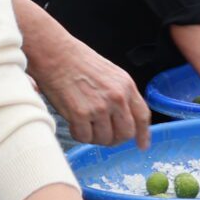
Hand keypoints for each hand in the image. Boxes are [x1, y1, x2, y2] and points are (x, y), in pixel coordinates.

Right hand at [24, 26, 148, 149]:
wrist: (56, 54)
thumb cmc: (78, 62)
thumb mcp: (111, 74)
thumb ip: (121, 94)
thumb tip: (124, 117)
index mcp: (126, 86)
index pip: (142, 116)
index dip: (143, 134)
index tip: (142, 145)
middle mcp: (117, 98)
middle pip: (125, 133)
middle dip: (115, 139)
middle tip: (103, 136)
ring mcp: (99, 107)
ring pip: (104, 139)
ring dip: (94, 137)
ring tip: (84, 123)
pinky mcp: (80, 114)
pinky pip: (84, 138)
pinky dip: (78, 134)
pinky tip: (73, 122)